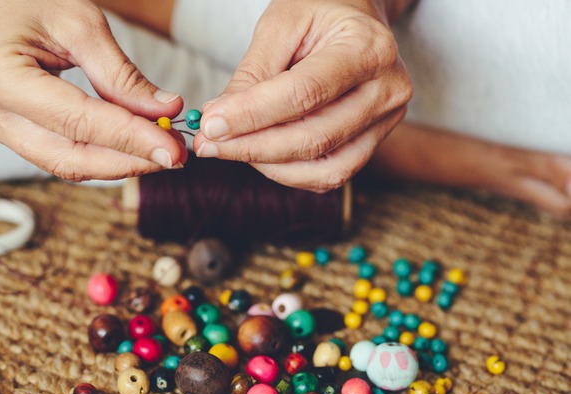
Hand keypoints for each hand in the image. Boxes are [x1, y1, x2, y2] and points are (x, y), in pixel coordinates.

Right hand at [0, 0, 185, 181]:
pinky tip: (130, 148)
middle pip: (68, 156)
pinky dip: (97, 154)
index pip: (77, 122)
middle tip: (173, 156)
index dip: (130, 139)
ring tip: (158, 152)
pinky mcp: (3, 132)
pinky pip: (56, 154)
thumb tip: (166, 112)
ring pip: (63, 163)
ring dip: (116, 162)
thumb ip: (122, 75)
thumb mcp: (81, 24)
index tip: (173, 149)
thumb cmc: (31, 0)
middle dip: (126, 160)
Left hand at [192, 0, 412, 191]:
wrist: (356, 20)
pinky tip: (259, 156)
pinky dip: (288, 173)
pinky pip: (329, 175)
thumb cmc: (319, 14)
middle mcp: (387, 89)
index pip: (304, 93)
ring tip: (230, 148)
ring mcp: (386, 121)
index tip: (210, 125)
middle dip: (252, 147)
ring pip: (322, 167)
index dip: (252, 114)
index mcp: (368, 48)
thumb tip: (217, 122)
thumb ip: (252, 74)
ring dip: (268, 165)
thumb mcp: (280, 25)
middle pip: (314, 137)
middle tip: (208, 144)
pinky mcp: (373, 143)